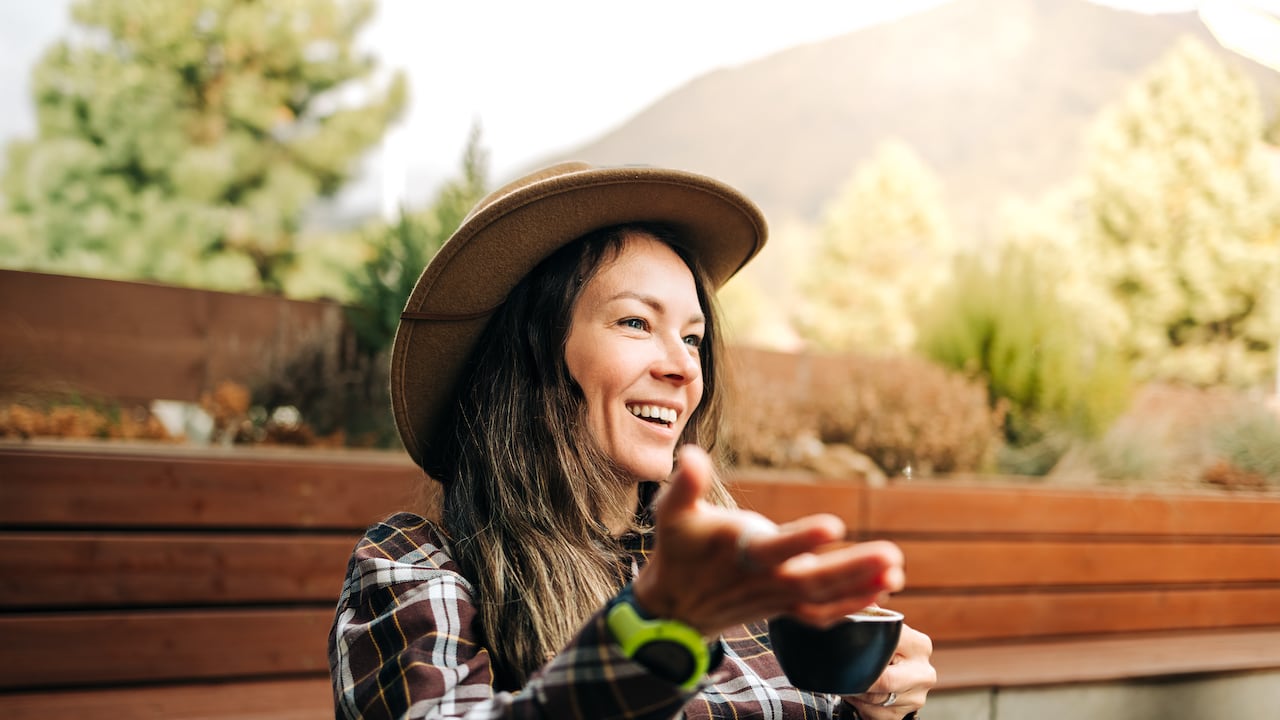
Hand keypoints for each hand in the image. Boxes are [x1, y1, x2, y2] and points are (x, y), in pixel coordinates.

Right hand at [631, 445, 904, 636]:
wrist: (675, 609)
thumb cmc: (678, 551)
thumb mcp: (671, 515)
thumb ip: (684, 484)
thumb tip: (691, 454)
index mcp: (740, 554)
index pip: (774, 548)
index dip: (802, 539)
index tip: (834, 526)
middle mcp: (763, 580)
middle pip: (812, 578)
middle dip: (852, 567)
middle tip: (891, 555)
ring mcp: (776, 598)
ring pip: (822, 597)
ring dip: (861, 584)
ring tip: (896, 570)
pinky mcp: (783, 609)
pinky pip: (821, 613)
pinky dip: (851, 605)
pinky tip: (881, 590)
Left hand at [842, 623, 934, 719]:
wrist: (898, 676)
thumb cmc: (884, 648)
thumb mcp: (882, 629)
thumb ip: (872, 615)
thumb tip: (857, 599)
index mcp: (920, 645)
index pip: (888, 647)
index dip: (863, 651)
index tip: (845, 649)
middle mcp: (925, 672)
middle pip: (883, 682)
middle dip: (859, 678)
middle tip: (842, 671)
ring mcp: (918, 697)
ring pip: (874, 700)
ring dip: (855, 691)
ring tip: (849, 679)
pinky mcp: (905, 715)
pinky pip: (873, 713)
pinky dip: (859, 705)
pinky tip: (857, 693)